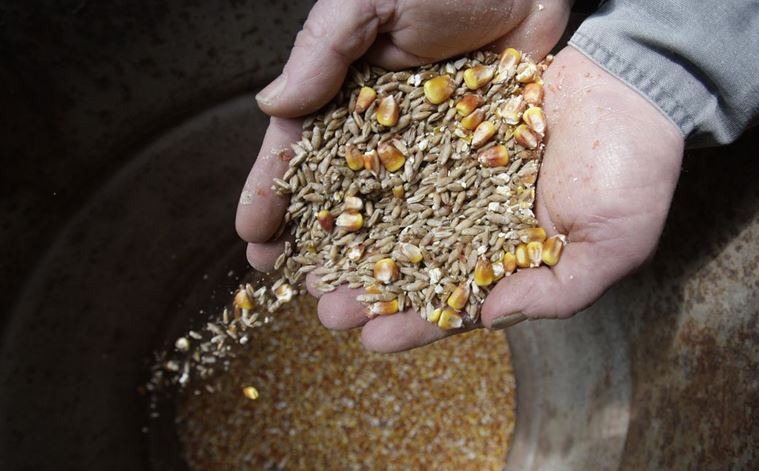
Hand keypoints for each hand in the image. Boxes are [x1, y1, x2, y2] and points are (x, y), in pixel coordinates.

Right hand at [236, 0, 575, 347]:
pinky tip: (419, 287)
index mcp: (347, 91)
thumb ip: (322, 48)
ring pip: (395, 217)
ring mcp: (434, 151)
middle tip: (302, 288)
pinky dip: (435, 252)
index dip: (272, 193)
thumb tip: (273, 106)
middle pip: (344, 197)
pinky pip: (453, 214)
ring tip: (352, 307)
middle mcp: (386, 129)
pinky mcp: (481, 163)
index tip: (252, 239)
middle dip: (319, 245)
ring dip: (372, 264)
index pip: (300, 150)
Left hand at [320, 47, 682, 351]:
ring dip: (361, 241)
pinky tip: (339, 193)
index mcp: (515, 262)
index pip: (459, 305)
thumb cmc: (636, 170)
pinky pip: (409, 160)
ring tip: (315, 262)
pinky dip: (375, 177)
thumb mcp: (613, 245)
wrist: (635, 83)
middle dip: (373, 291)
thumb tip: (491, 319)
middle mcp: (482, 226)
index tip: (371, 341)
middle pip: (417, 266)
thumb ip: (556, 290)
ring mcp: (466, 181)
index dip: (416, 326)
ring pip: (402, 218)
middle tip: (325, 309)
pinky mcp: (455, 136)